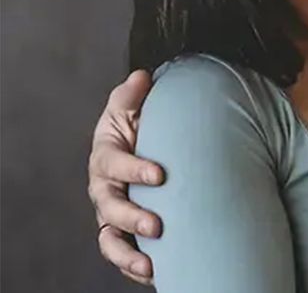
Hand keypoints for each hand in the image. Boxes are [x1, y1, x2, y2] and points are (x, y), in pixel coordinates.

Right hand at [87, 70, 163, 285]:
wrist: (145, 144)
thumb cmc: (139, 124)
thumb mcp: (133, 106)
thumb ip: (134, 94)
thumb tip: (141, 78)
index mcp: (106, 157)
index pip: (115, 164)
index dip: (134, 170)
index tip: (160, 175)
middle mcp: (105, 189)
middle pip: (110, 208)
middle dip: (132, 218)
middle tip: (157, 225)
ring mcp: (113, 213)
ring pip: (110, 239)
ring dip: (127, 254)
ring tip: (150, 264)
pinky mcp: (125, 232)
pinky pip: (125, 254)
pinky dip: (136, 267)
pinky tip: (157, 274)